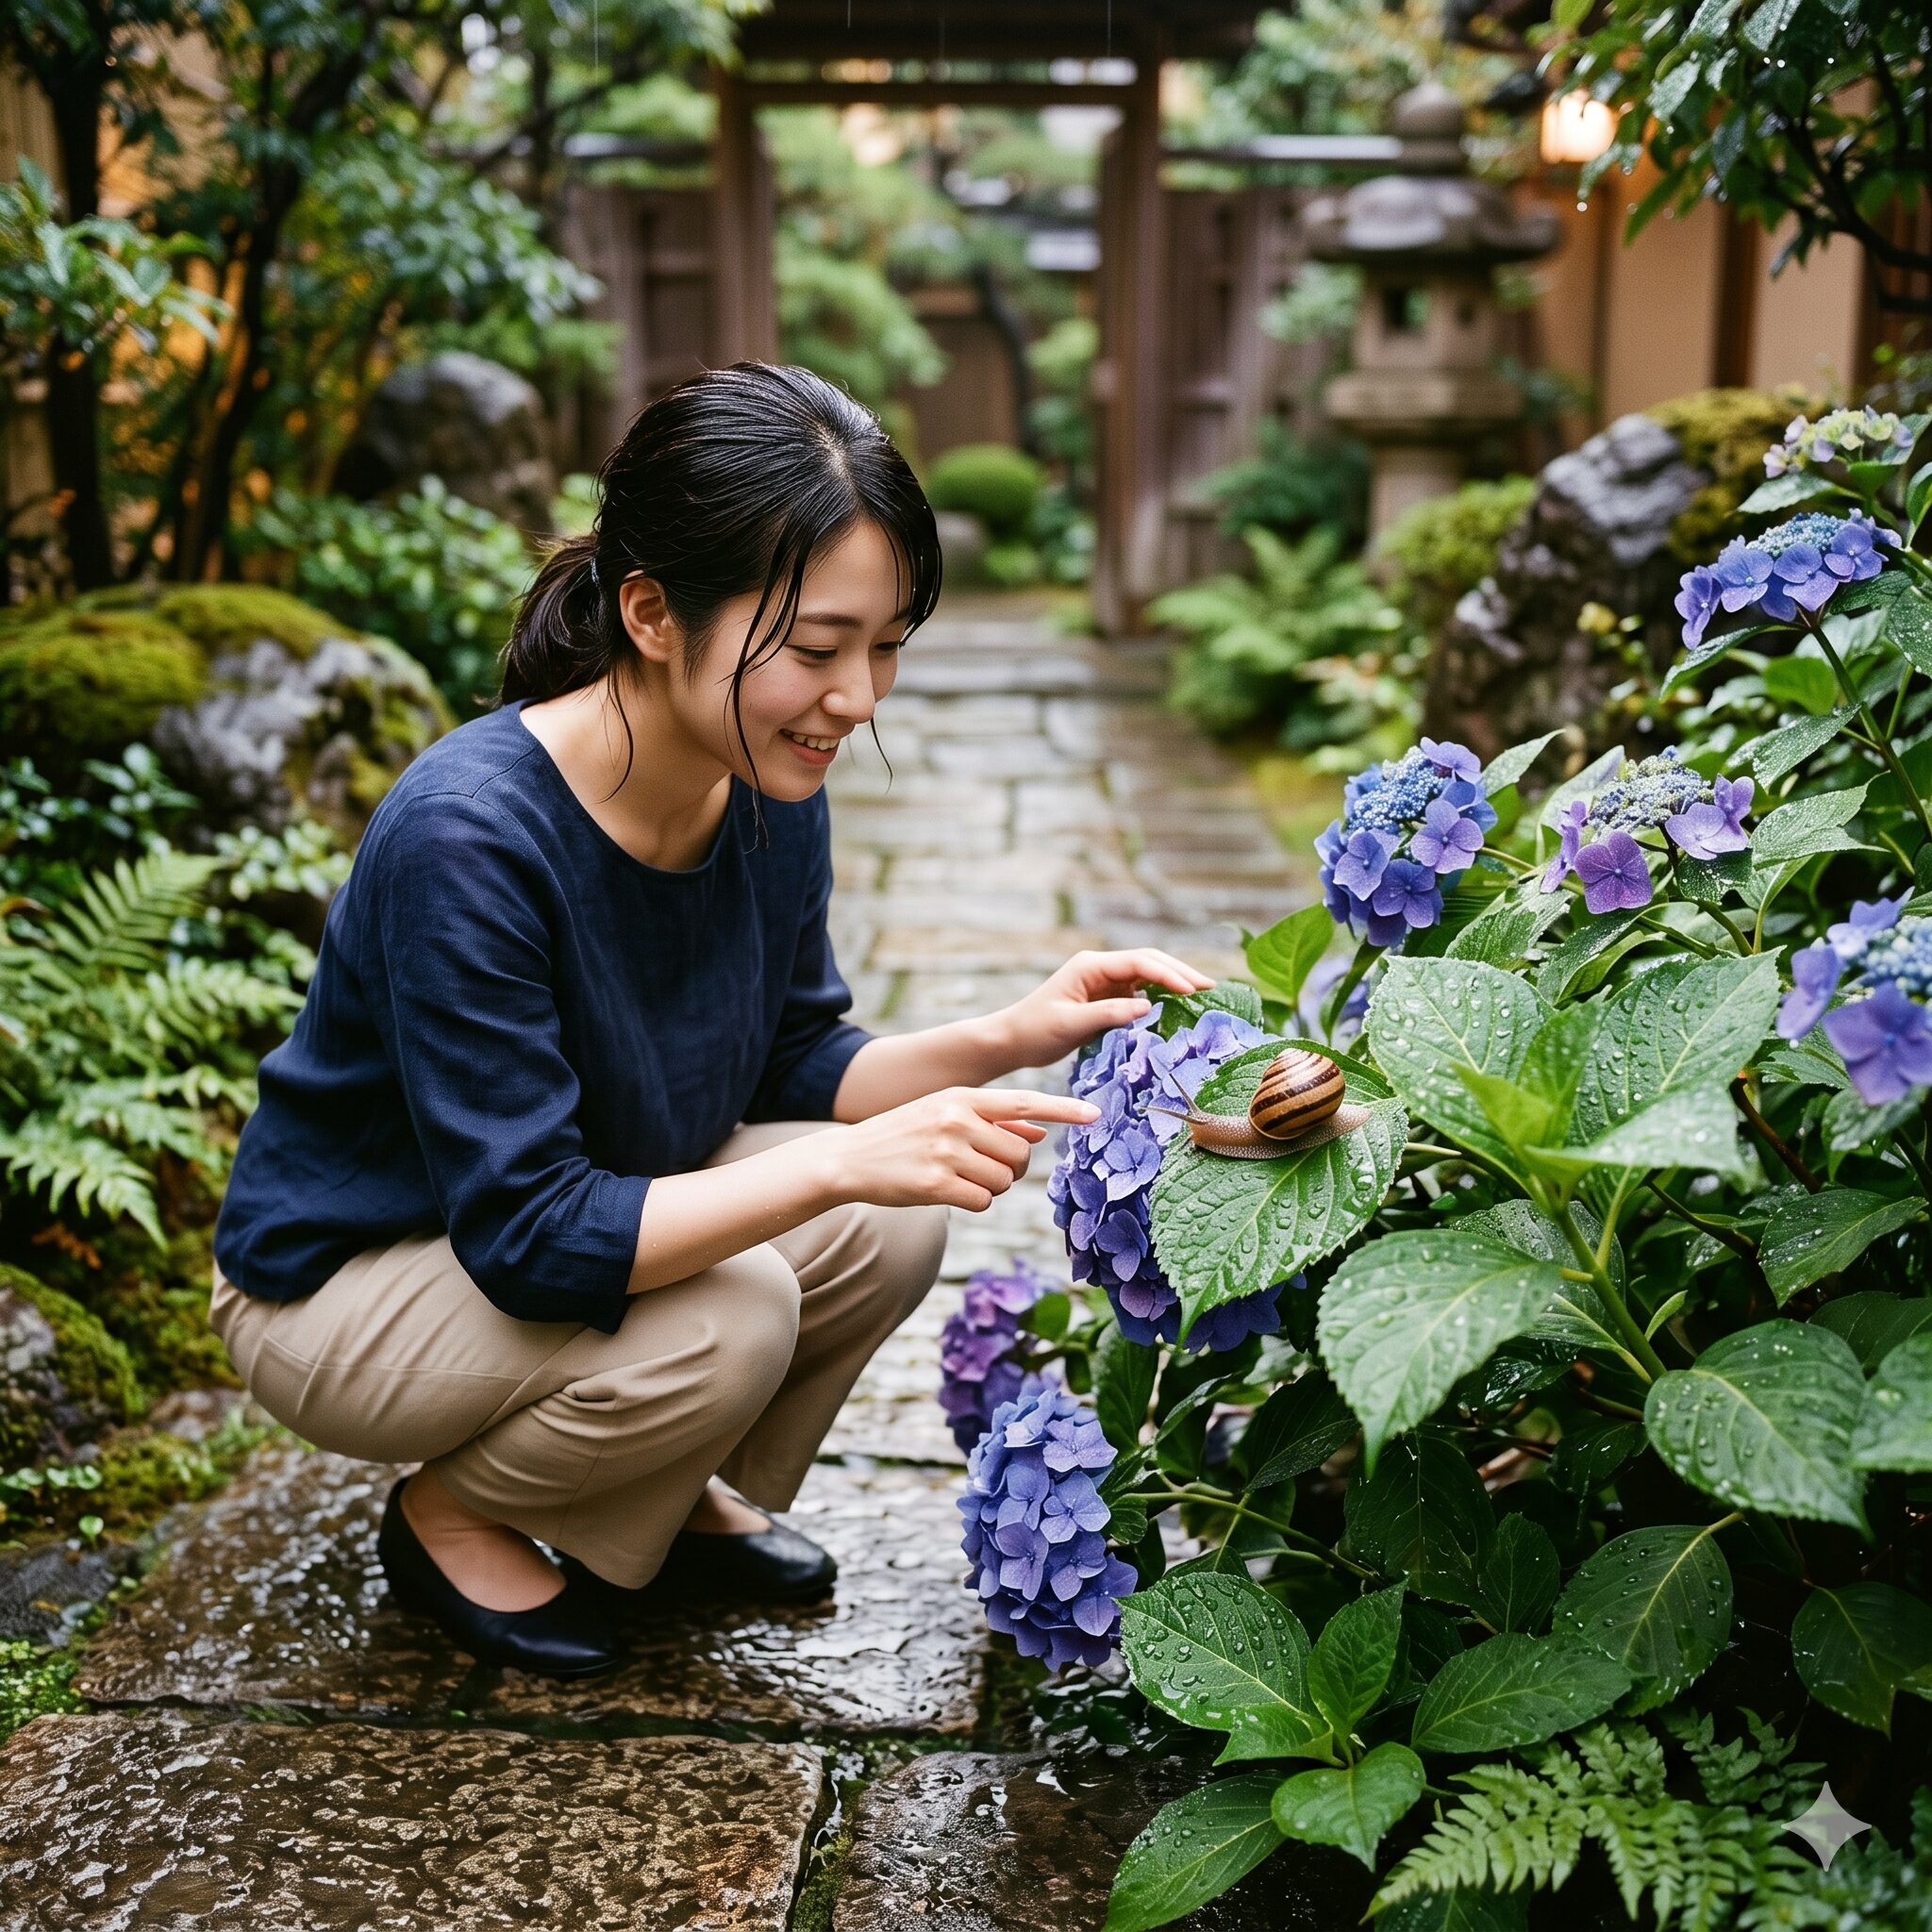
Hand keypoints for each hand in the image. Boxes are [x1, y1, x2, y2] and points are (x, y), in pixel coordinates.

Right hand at [812, 1086, 1100, 1212]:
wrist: (850, 1157)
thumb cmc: (904, 1135)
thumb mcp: (946, 1115)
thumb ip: (993, 1122)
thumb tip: (1038, 1132)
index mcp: (963, 1097)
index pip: (1024, 1102)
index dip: (1062, 1110)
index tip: (1095, 1115)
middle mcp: (958, 1120)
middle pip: (1019, 1154)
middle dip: (1011, 1168)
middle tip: (983, 1168)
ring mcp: (947, 1151)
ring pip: (1003, 1180)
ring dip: (990, 1187)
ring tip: (959, 1178)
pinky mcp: (936, 1184)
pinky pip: (983, 1200)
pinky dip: (973, 1202)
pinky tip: (949, 1192)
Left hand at [992, 948, 1215, 1069]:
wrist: (1012, 1040)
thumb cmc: (1035, 1030)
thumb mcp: (1071, 1024)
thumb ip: (1109, 1013)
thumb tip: (1148, 1005)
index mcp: (1090, 965)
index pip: (1139, 962)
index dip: (1168, 974)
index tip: (1192, 990)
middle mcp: (1100, 968)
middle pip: (1149, 962)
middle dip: (1180, 973)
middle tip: (1210, 987)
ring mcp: (1103, 981)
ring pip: (1147, 975)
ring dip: (1174, 982)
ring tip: (1203, 994)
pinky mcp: (1105, 997)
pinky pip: (1139, 992)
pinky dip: (1161, 997)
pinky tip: (1179, 1007)